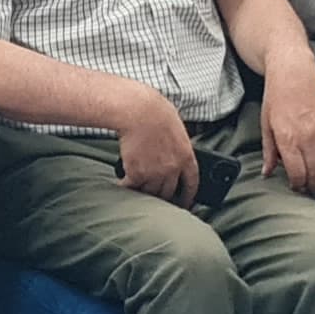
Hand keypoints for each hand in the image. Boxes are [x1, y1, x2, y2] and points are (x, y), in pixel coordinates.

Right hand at [115, 88, 198, 202]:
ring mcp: (154, 173)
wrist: (137, 111)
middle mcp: (172, 169)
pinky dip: (125, 186)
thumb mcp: (176, 128)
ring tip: (137, 186)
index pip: (192, 183)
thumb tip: (176, 152)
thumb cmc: (155, 111)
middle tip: (156, 196)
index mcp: (186, 156)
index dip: (189, 196)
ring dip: (143, 190)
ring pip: (150, 192)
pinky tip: (122, 184)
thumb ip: (178, 145)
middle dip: (163, 196)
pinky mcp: (136, 174)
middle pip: (169, 192)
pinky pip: (131, 188)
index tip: (185, 202)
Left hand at [260, 61, 314, 193]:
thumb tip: (267, 172)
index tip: (295, 187)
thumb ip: (269, 152)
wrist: (294, 73)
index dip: (297, 185)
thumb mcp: (266, 125)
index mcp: (288, 138)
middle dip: (311, 185)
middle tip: (307, 188)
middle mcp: (308, 136)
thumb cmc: (277, 96)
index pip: (298, 173)